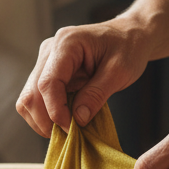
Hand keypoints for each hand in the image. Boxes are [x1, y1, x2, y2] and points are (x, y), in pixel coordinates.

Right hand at [16, 0, 168, 136]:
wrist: (140, 31)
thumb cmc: (135, 47)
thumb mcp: (123, 71)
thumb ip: (97, 94)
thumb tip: (77, 120)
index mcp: (66, 43)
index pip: (46, 83)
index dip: (54, 111)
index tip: (70, 130)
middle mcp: (50, 48)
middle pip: (29, 94)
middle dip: (45, 120)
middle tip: (71, 137)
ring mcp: (46, 59)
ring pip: (28, 100)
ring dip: (46, 120)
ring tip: (74, 131)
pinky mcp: (49, 70)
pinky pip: (39, 100)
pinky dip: (51, 116)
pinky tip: (73, 123)